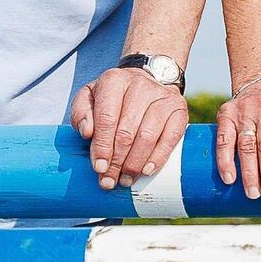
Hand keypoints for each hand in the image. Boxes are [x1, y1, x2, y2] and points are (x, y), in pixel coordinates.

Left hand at [71, 65, 191, 189]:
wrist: (148, 81)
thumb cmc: (115, 97)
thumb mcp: (90, 98)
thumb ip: (81, 114)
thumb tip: (87, 132)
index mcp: (113, 81)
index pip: (106, 118)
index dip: (102, 146)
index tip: (99, 168)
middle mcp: (140, 85)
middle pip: (127, 131)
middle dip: (117, 161)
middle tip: (110, 180)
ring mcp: (162, 96)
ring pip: (148, 137)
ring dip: (135, 163)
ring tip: (126, 179)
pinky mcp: (179, 108)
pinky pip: (170, 138)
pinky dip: (158, 158)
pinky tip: (147, 170)